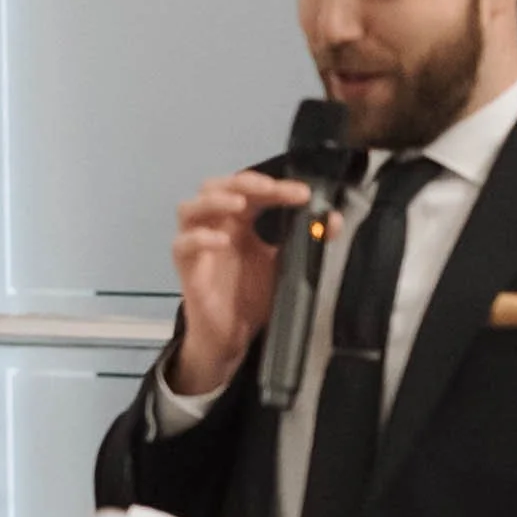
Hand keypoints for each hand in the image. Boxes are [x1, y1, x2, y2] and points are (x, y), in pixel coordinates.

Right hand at [168, 171, 329, 394]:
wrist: (234, 335)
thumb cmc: (253, 297)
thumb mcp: (286, 265)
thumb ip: (306, 241)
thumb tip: (333, 220)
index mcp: (238, 222)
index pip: (252, 191)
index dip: (276, 187)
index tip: (303, 195)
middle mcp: (215, 227)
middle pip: (213, 186)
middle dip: (240, 182)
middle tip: (267, 188)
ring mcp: (197, 245)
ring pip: (189, 208)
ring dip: (214, 201)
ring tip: (239, 205)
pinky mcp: (186, 268)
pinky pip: (182, 245)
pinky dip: (200, 238)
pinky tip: (221, 241)